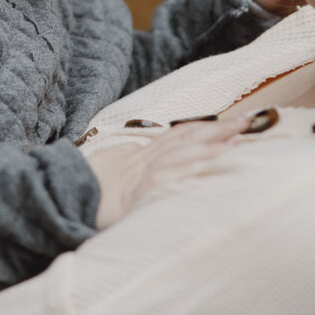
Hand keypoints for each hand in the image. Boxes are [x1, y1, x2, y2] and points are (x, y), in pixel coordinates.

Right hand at [88, 114, 254, 228]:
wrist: (65, 195)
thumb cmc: (94, 189)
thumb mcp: (121, 171)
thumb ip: (146, 166)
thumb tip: (169, 162)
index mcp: (144, 155)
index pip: (181, 135)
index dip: (208, 126)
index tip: (235, 119)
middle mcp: (147, 160)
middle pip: (188, 139)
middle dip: (219, 130)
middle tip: (248, 121)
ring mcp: (145, 174)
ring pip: (184, 155)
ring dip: (213, 147)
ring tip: (239, 141)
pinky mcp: (142, 192)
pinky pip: (170, 179)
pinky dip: (190, 171)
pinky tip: (210, 168)